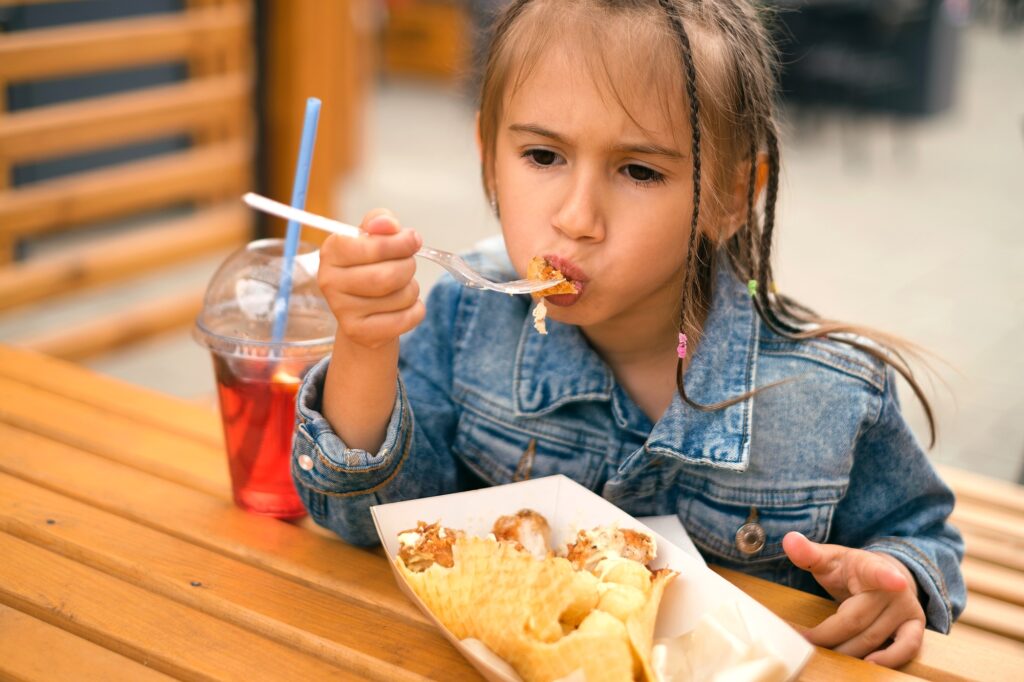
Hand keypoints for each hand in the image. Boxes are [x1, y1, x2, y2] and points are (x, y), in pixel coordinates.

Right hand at [317, 209, 424, 348]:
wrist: (362, 310)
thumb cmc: (369, 266)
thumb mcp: (372, 237)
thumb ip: (380, 221)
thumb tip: (388, 224)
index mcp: (331, 252)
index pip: (373, 246)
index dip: (400, 243)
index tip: (412, 241)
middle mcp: (329, 282)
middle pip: (388, 275)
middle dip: (408, 267)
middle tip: (408, 265)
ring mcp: (342, 311)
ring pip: (400, 296)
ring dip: (412, 289)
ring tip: (401, 287)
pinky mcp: (359, 333)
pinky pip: (406, 319)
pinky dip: (416, 310)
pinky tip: (404, 306)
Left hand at [783, 531, 924, 667]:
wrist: (887, 575)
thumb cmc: (851, 570)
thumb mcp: (829, 559)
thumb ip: (808, 553)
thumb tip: (789, 539)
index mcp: (870, 567)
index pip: (877, 571)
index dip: (886, 577)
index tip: (895, 581)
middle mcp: (894, 588)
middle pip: (856, 620)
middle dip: (828, 635)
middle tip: (806, 641)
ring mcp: (907, 608)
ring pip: (873, 639)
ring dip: (846, 651)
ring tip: (824, 654)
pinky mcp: (915, 625)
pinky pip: (907, 648)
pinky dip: (889, 659)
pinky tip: (869, 665)